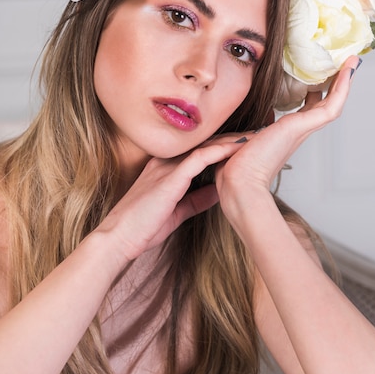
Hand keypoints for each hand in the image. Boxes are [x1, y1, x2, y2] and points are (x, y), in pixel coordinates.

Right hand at [95, 138, 245, 265]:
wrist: (119, 237)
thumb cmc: (143, 228)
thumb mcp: (177, 212)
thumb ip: (196, 200)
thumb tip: (218, 193)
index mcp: (165, 169)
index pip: (199, 151)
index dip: (222, 146)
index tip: (243, 145)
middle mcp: (166, 162)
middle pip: (204, 144)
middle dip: (230, 139)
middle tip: (255, 135)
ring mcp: (167, 167)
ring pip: (205, 146)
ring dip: (230, 141)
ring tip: (253, 137)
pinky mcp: (170, 177)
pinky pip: (200, 157)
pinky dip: (220, 151)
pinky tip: (237, 147)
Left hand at [214, 56, 358, 222]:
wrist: (238, 181)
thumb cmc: (234, 165)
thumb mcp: (238, 137)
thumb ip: (241, 128)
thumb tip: (232, 119)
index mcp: (285, 133)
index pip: (306, 108)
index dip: (315, 91)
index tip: (317, 75)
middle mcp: (297, 131)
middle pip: (323, 104)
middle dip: (333, 84)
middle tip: (343, 64)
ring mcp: (302, 129)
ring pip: (332, 103)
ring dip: (343, 82)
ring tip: (351, 61)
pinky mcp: (303, 126)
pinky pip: (332, 105)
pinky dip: (342, 87)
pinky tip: (347, 70)